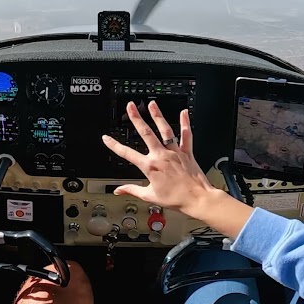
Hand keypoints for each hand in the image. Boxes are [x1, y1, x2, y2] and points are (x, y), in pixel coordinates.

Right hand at [100, 101, 217, 219]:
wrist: (197, 199)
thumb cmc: (176, 199)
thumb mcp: (150, 196)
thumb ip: (132, 190)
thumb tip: (119, 190)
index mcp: (150, 167)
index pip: (127, 154)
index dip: (115, 145)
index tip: (107, 138)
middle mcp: (161, 156)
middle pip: (146, 133)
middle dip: (136, 118)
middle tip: (131, 106)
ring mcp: (174, 152)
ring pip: (165, 130)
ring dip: (157, 116)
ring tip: (152, 104)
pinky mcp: (187, 152)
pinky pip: (186, 135)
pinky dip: (185, 123)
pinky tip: (184, 113)